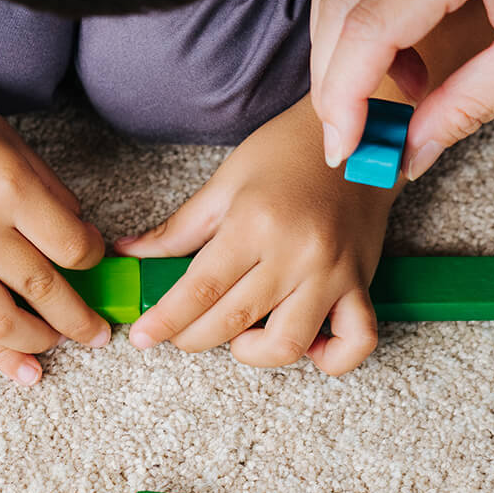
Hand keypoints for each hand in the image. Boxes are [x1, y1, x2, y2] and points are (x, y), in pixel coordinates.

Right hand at [0, 62, 109, 384]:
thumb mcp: (14, 144)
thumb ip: (51, 193)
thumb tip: (81, 236)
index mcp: (10, 189)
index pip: (72, 247)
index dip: (94, 258)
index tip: (94, 258)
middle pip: (45, 291)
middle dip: (81, 320)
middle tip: (99, 333)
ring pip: (5, 322)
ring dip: (42, 341)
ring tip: (60, 342)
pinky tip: (25, 371)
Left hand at [114, 95, 390, 374]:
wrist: (358, 133)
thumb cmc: (287, 154)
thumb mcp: (225, 183)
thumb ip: (178, 229)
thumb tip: (131, 253)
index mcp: (254, 223)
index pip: (200, 289)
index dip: (165, 321)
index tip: (142, 338)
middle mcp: (297, 253)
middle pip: (233, 322)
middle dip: (193, 338)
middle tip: (180, 333)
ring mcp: (333, 273)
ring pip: (288, 345)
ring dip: (253, 354)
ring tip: (241, 335)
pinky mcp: (362, 284)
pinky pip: (355, 344)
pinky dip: (330, 359)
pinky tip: (306, 344)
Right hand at [310, 0, 493, 177]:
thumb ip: (468, 106)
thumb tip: (411, 152)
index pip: (365, 30)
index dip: (343, 99)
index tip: (346, 149)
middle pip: (335, 8)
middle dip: (331, 84)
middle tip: (353, 138)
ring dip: (339, 54)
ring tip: (381, 99)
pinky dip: (356, 22)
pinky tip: (395, 56)